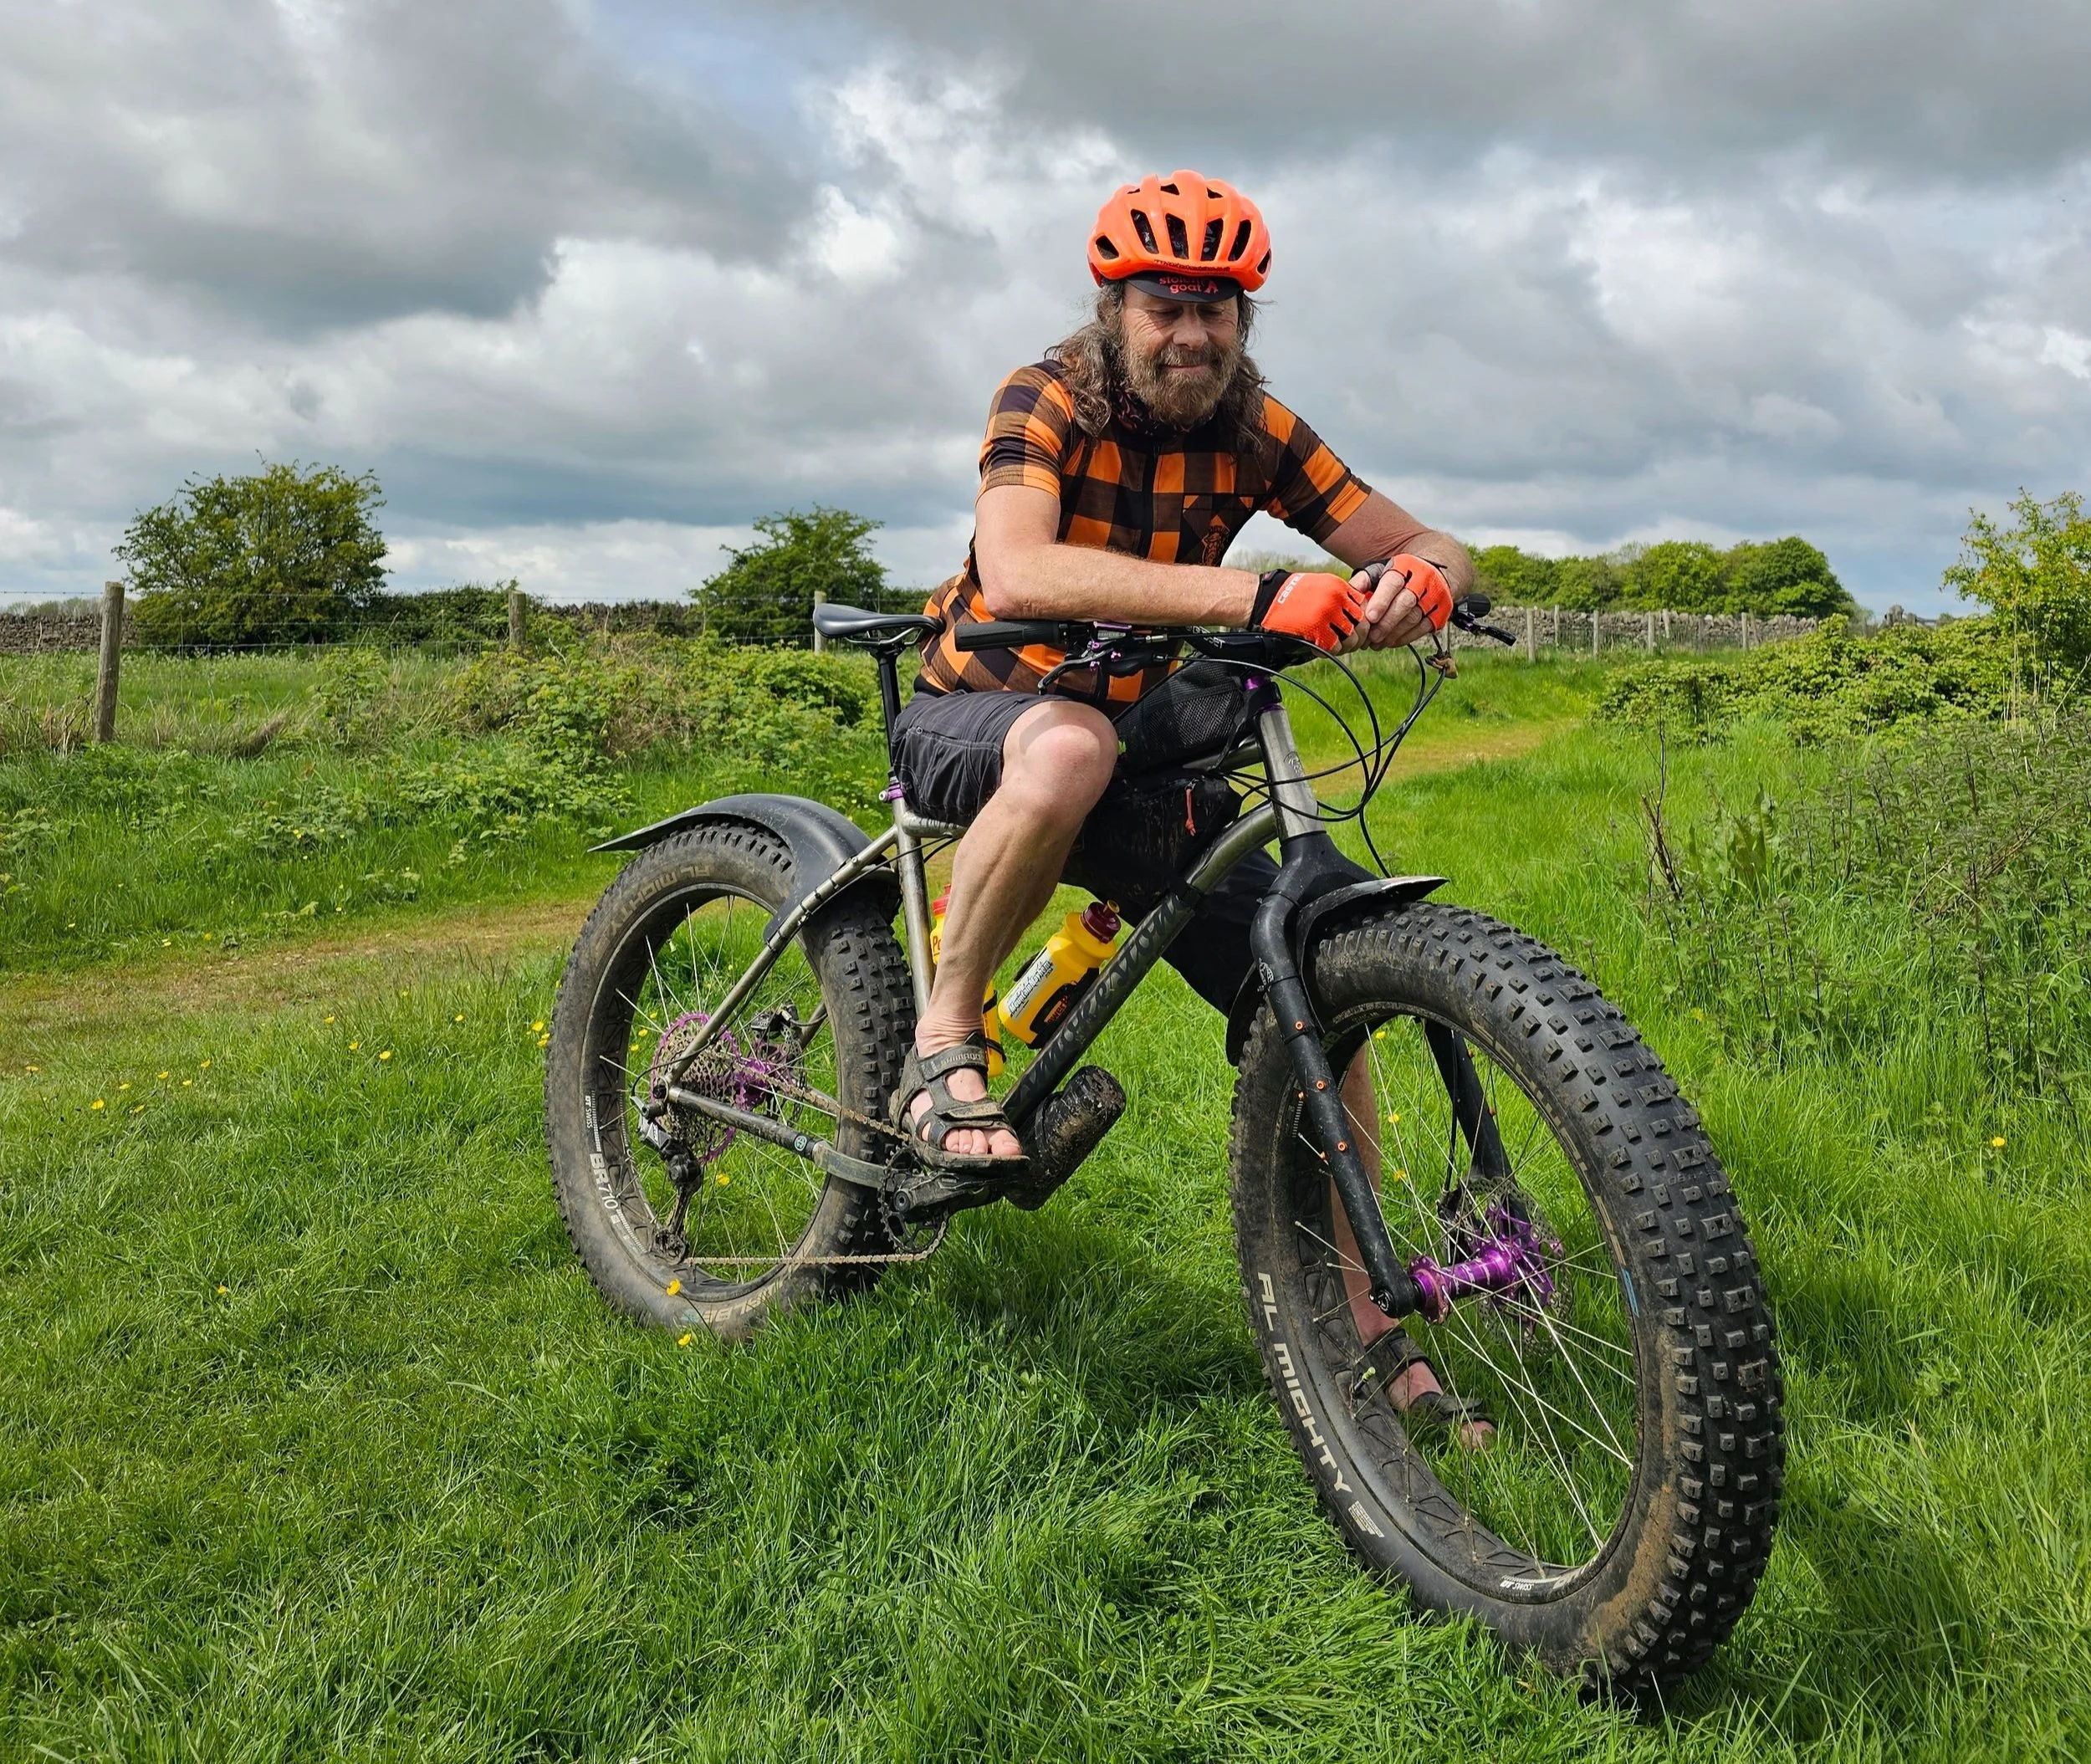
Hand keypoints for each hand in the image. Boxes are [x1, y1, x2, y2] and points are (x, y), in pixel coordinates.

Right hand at [1250, 569, 1368, 652]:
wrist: (1264, 600)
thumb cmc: (1287, 595)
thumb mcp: (1318, 587)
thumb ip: (1337, 597)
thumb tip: (1352, 613)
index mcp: (1338, 586)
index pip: (1364, 606)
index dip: (1361, 620)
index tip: (1353, 627)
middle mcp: (1336, 598)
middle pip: (1362, 623)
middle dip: (1358, 636)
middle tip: (1348, 642)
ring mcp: (1328, 614)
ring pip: (1352, 638)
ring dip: (1344, 647)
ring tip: (1334, 647)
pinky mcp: (1316, 629)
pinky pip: (1335, 647)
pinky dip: (1329, 652)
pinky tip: (1319, 649)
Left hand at [1345, 554, 1453, 651]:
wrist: (1434, 572)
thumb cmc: (1401, 575)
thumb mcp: (1381, 571)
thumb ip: (1363, 581)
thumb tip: (1347, 594)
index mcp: (1406, 566)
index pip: (1393, 583)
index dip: (1381, 601)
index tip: (1370, 617)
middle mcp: (1424, 579)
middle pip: (1405, 603)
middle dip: (1387, 622)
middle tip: (1371, 637)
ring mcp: (1435, 595)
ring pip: (1414, 618)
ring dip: (1393, 634)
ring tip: (1377, 643)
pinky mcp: (1442, 611)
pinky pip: (1423, 628)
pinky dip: (1405, 638)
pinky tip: (1391, 642)